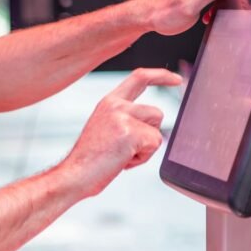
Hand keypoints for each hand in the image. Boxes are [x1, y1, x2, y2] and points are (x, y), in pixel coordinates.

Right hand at [63, 68, 180, 197]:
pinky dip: (142, 158)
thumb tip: (152, 125)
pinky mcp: (130, 132)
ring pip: (157, 130)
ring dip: (145, 148)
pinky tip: (122, 161)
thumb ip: (126, 119)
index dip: (161, 76)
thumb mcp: (106, 129)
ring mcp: (122, 117)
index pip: (139, 78)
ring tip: (122, 155)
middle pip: (156, 113)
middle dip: (149, 135)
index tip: (176, 80)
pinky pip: (154, 145)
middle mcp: (116, 105)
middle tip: (125, 149)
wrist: (74, 174)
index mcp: (109, 102)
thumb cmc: (89, 159)